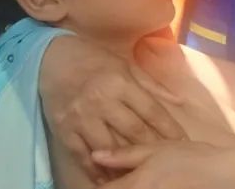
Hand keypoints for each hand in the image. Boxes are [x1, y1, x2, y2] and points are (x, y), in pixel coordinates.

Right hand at [40, 36, 187, 181]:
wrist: (51, 59)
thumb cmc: (94, 61)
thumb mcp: (126, 65)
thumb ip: (152, 85)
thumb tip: (179, 101)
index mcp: (120, 82)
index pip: (151, 111)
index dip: (170, 129)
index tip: (183, 142)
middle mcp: (102, 100)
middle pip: (134, 132)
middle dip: (154, 149)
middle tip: (168, 161)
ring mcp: (82, 117)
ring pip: (110, 148)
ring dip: (126, 165)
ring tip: (142, 175)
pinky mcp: (65, 130)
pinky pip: (83, 156)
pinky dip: (96, 170)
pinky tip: (109, 179)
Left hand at [93, 142, 233, 188]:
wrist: (226, 176)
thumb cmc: (193, 158)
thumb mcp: (157, 149)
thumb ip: (124, 155)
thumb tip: (95, 155)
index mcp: (135, 185)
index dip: (99, 185)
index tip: (103, 179)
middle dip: (114, 188)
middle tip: (123, 179)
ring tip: (145, 181)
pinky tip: (156, 185)